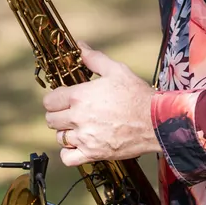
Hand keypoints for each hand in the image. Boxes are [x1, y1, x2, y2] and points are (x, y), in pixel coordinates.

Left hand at [43, 41, 158, 166]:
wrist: (155, 121)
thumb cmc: (137, 95)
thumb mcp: (116, 70)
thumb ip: (93, 59)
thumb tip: (80, 46)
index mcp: (80, 96)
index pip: (50, 100)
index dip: (54, 99)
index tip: (62, 99)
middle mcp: (78, 117)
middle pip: (51, 119)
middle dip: (58, 114)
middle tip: (69, 112)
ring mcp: (85, 137)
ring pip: (59, 137)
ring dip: (65, 132)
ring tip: (77, 127)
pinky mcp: (93, 153)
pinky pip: (67, 158)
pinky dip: (68, 153)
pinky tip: (78, 145)